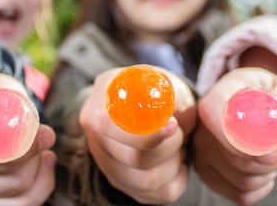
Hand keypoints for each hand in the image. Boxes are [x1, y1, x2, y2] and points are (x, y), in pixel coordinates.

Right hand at [0, 72, 55, 205]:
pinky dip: (40, 186)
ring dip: (38, 166)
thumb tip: (43, 136)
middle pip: (3, 170)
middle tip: (43, 134)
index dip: (13, 146)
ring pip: (16, 188)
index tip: (39, 134)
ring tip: (41, 145)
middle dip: (33, 152)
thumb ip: (17, 107)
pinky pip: (19, 205)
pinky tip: (43, 165)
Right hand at [79, 67, 195, 203]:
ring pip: (147, 182)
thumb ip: (163, 94)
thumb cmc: (156, 90)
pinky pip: (156, 195)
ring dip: (174, 163)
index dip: (148, 133)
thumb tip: (167, 114)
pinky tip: (178, 161)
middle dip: (170, 147)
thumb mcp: (161, 81)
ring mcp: (107, 165)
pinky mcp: (122, 183)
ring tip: (179, 145)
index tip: (173, 125)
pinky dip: (177, 179)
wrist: (151, 102)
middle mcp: (96, 139)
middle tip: (180, 131)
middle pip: (135, 159)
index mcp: (100, 107)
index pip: (115, 130)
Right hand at [194, 68, 276, 204]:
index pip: (211, 112)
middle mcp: (202, 122)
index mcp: (220, 92)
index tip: (272, 153)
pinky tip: (261, 167)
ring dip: (268, 172)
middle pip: (235, 156)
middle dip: (270, 159)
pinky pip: (242, 194)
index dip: (239, 137)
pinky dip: (262, 185)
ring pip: (242, 180)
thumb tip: (270, 140)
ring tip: (269, 152)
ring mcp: (201, 151)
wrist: (268, 116)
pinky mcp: (207, 175)